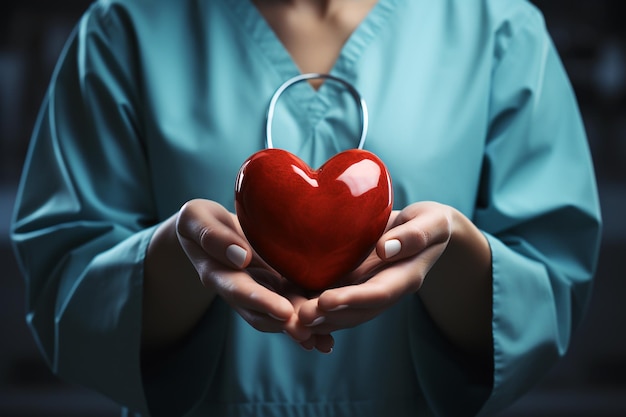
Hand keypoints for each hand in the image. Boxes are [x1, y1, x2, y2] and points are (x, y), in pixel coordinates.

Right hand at [176, 199, 333, 351]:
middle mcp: (241, 290)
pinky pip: (294, 305)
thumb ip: (211, 236)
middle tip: (307, 332)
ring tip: (323, 339)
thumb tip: (240, 256)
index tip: (282, 310)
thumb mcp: (195, 218)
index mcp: (218, 275)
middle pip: (262, 313)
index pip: (239, 290)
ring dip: (301, 328)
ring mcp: (261, 292)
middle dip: (284, 324)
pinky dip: (311, 320)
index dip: (260, 302)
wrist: (212, 231)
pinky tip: (329, 337)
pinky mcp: (278, 288)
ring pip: (281, 315)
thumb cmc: (201, 221)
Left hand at [297, 202, 454, 336]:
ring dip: (318, 318)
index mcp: (405, 278)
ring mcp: (368, 290)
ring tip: (290, 319)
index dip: (353, 299)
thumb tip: (386, 249)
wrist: (424, 232)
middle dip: (329, 317)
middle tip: (299, 317)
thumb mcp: (433, 223)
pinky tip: (289, 306)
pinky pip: (334, 299)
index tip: (326, 300)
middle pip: (357, 311)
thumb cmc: (430, 224)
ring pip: (343, 311)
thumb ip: (415, 235)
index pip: (378, 293)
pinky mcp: (355, 284)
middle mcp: (384, 290)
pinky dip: (313, 305)